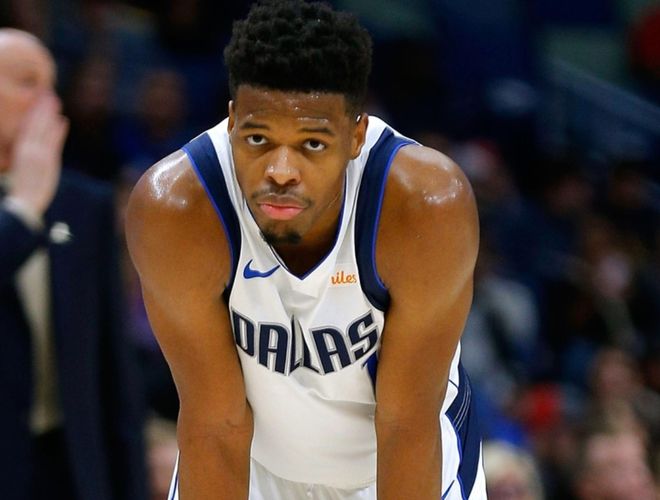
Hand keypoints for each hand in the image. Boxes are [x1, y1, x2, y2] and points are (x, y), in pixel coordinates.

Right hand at [9, 92, 68, 215]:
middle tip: (48, 93)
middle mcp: (27, 150)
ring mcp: (38, 155)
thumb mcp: (19, 170)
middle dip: (41, 108)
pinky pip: (53, 143)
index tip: (38, 101)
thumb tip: (27, 147)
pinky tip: (62, 120)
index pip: (26, 127)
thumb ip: (24, 157)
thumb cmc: (21, 191)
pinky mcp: (47, 163)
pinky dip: (58, 131)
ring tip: (55, 101)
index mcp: (18, 152)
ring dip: (50, 114)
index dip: (33, 114)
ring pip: (44, 130)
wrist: (23, 205)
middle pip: (35, 124)